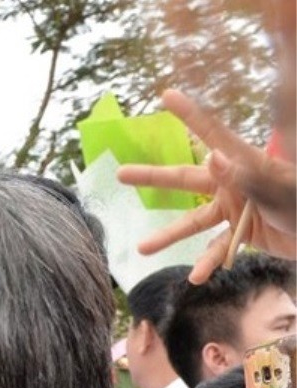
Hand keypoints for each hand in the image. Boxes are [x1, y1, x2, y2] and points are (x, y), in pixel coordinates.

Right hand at [117, 89, 296, 283]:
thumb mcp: (279, 187)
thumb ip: (246, 174)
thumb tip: (212, 157)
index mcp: (243, 163)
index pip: (211, 134)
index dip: (189, 114)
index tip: (167, 96)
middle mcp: (232, 183)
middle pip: (185, 179)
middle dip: (152, 177)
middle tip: (120, 174)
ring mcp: (234, 209)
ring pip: (193, 221)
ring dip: (169, 235)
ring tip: (142, 248)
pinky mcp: (241, 233)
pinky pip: (216, 249)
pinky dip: (206, 263)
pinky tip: (196, 277)